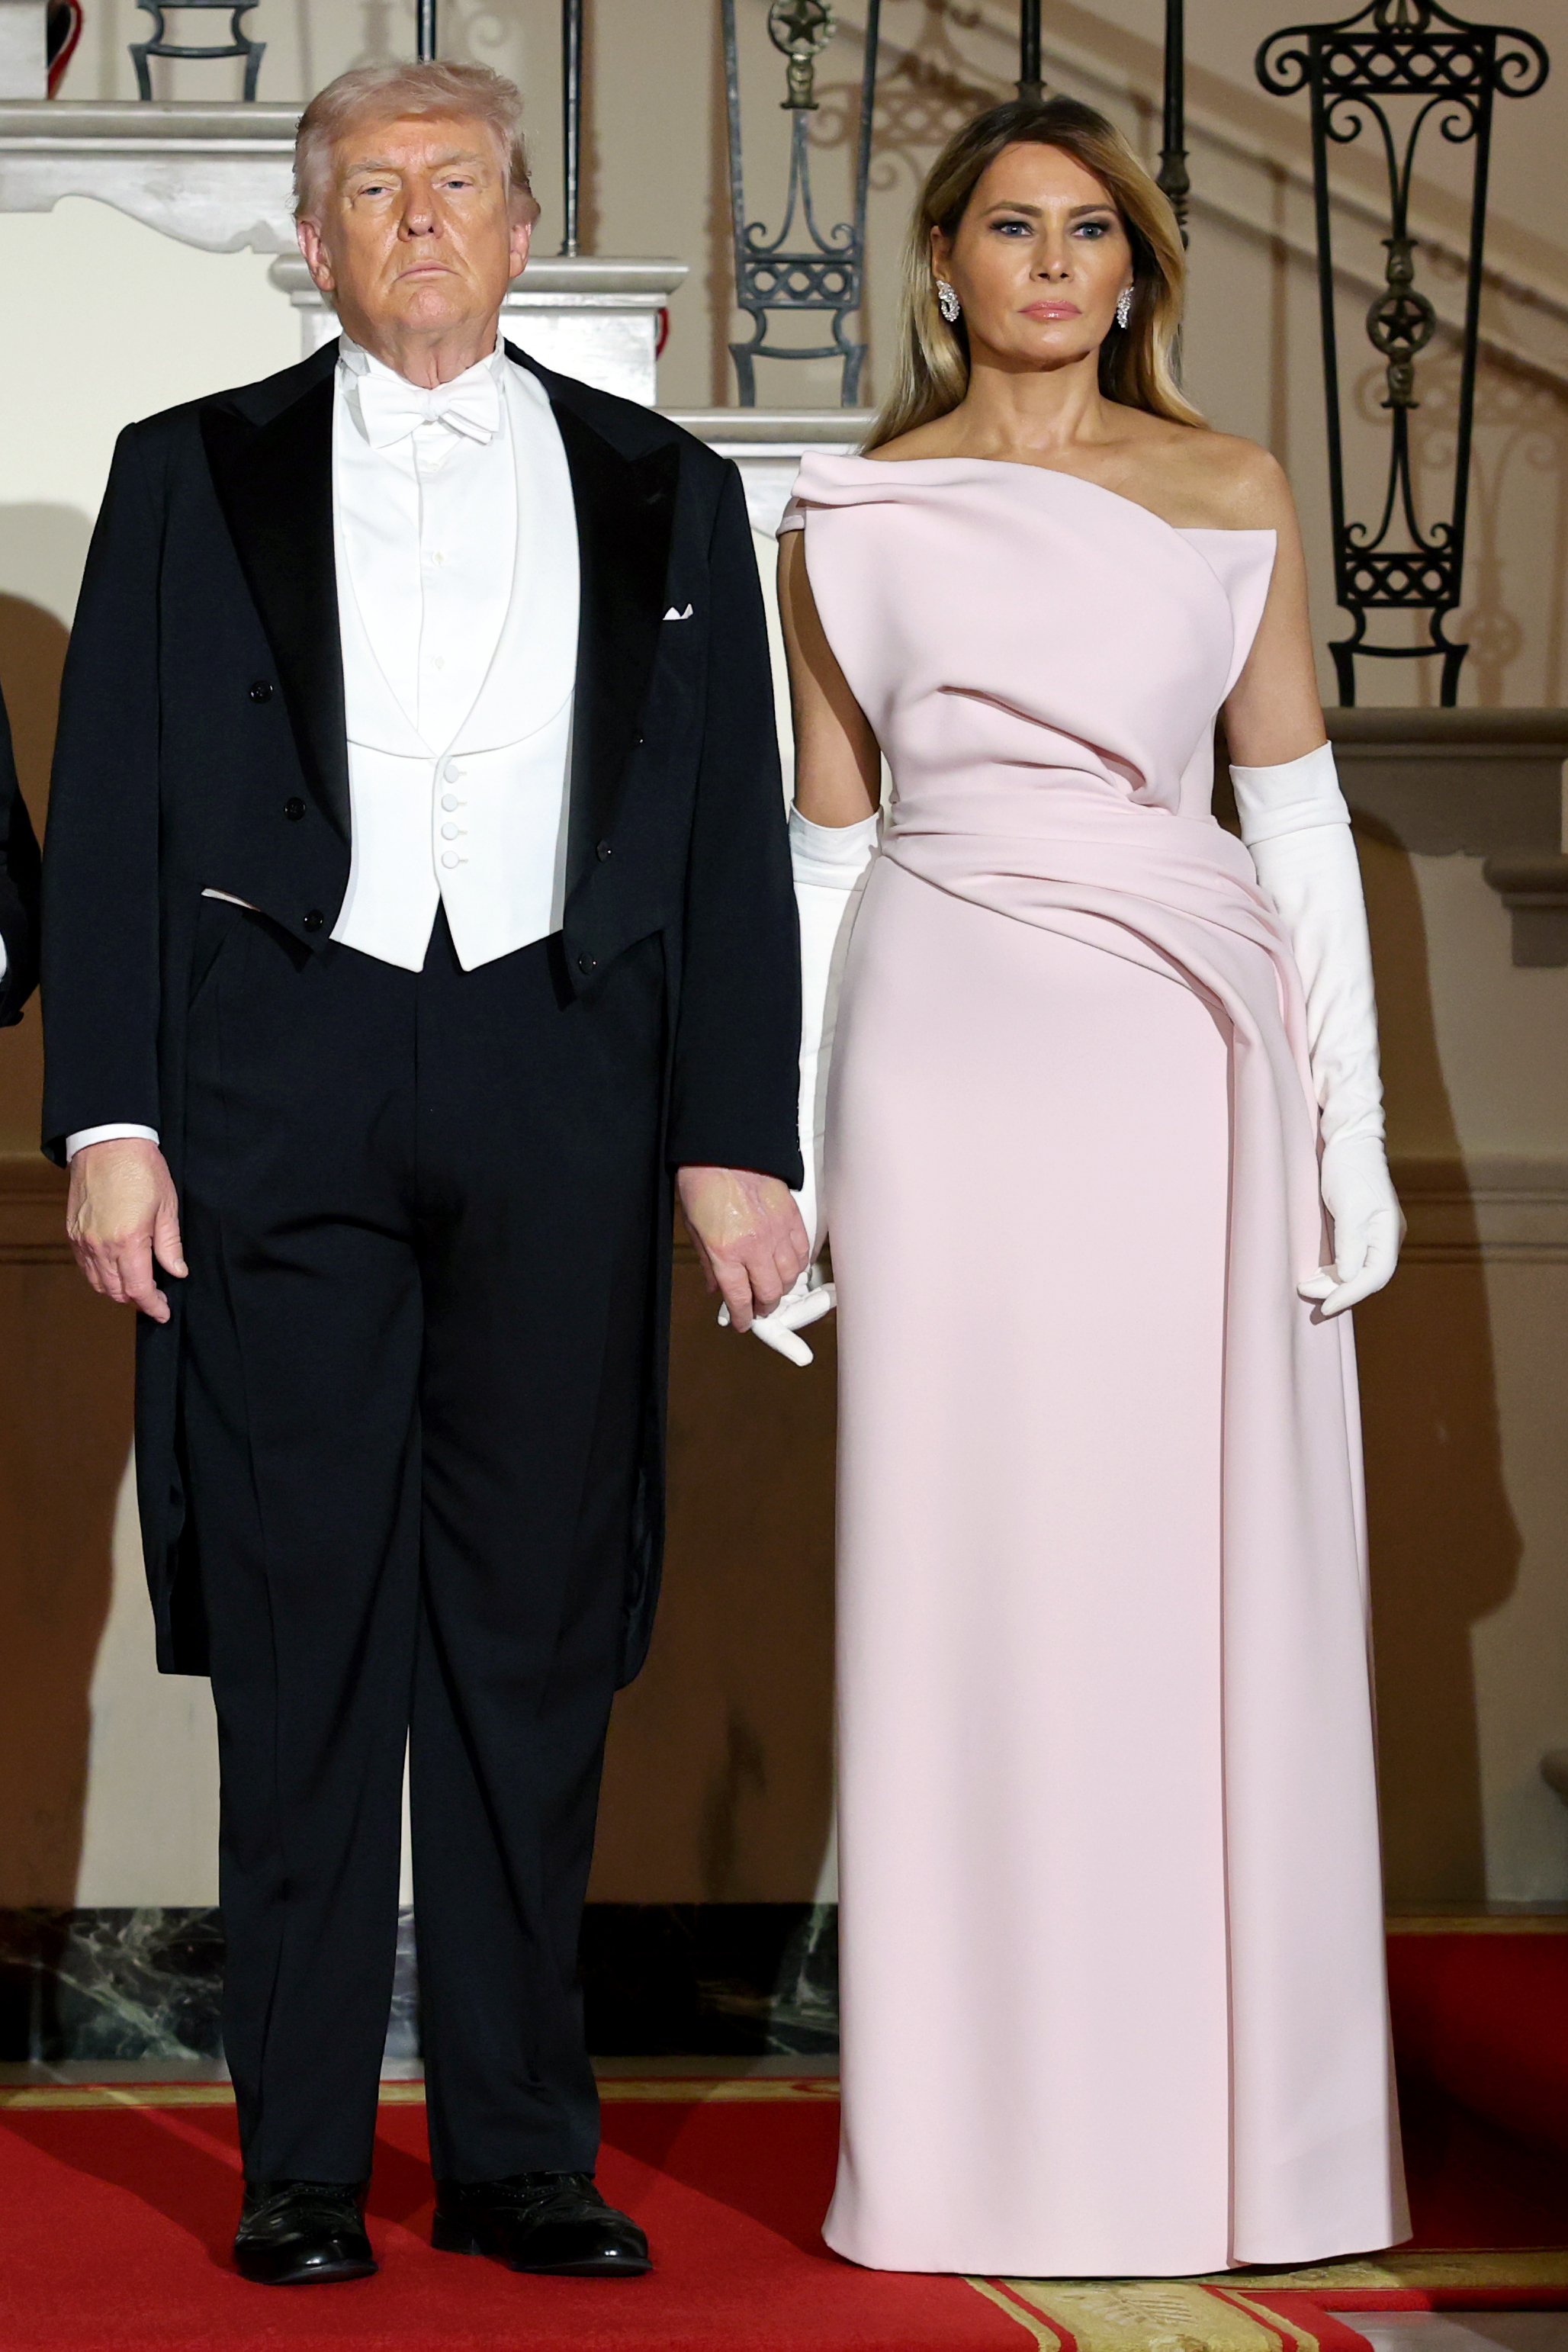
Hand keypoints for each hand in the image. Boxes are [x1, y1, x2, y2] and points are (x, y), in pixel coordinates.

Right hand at [67, 1138, 186, 1322]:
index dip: (152, 1306)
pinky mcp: (72, 1232)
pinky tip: (115, 1268)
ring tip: (137, 1284)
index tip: (163, 1312)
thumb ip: (170, 1245)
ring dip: (117, 1289)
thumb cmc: (142, 1170)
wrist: (108, 1143)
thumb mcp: (167, 1207)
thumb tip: (177, 1272)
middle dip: (137, 1299)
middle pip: (116, 1291)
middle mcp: (101, 1245)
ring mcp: (83, 1240)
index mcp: (129, 1241)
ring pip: (98, 1282)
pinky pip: (85, 1266)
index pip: (139, 1290)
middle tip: (155, 1296)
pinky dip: (100, 1275)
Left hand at [677, 1165, 808, 1333]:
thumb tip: (715, 1286)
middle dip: (764, 1307)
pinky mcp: (791, 1217)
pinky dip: (797, 1264)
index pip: (739, 1298)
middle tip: (758, 1308)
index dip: (741, 1317)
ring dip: (782, 1288)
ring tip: (772, 1288)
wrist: (724, 1147)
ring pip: (791, 1276)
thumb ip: (708, 1263)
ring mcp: (777, 1231)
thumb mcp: (693, 1227)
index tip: (741, 1322)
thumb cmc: (703, 1180)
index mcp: (725, 1250)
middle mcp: (754, 1245)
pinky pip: (802, 1251)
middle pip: (769, 1293)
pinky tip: (788, 1266)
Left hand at [1299, 1131, 1403, 1317]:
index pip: (1374, 1276)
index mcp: (1389, 1233)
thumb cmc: (1349, 1169)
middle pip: (1366, 1277)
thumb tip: (1349, 1277)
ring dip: (1334, 1282)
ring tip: (1307, 1287)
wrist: (1349, 1140)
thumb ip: (1351, 1244)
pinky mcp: (1361, 1228)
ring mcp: (1375, 1233)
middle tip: (1307, 1294)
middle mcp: (1386, 1237)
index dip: (1351, 1294)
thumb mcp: (1348, 1207)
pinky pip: (1351, 1258)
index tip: (1325, 1307)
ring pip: (1357, 1270)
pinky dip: (1334, 1270)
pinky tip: (1318, 1274)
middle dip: (1338, 1290)